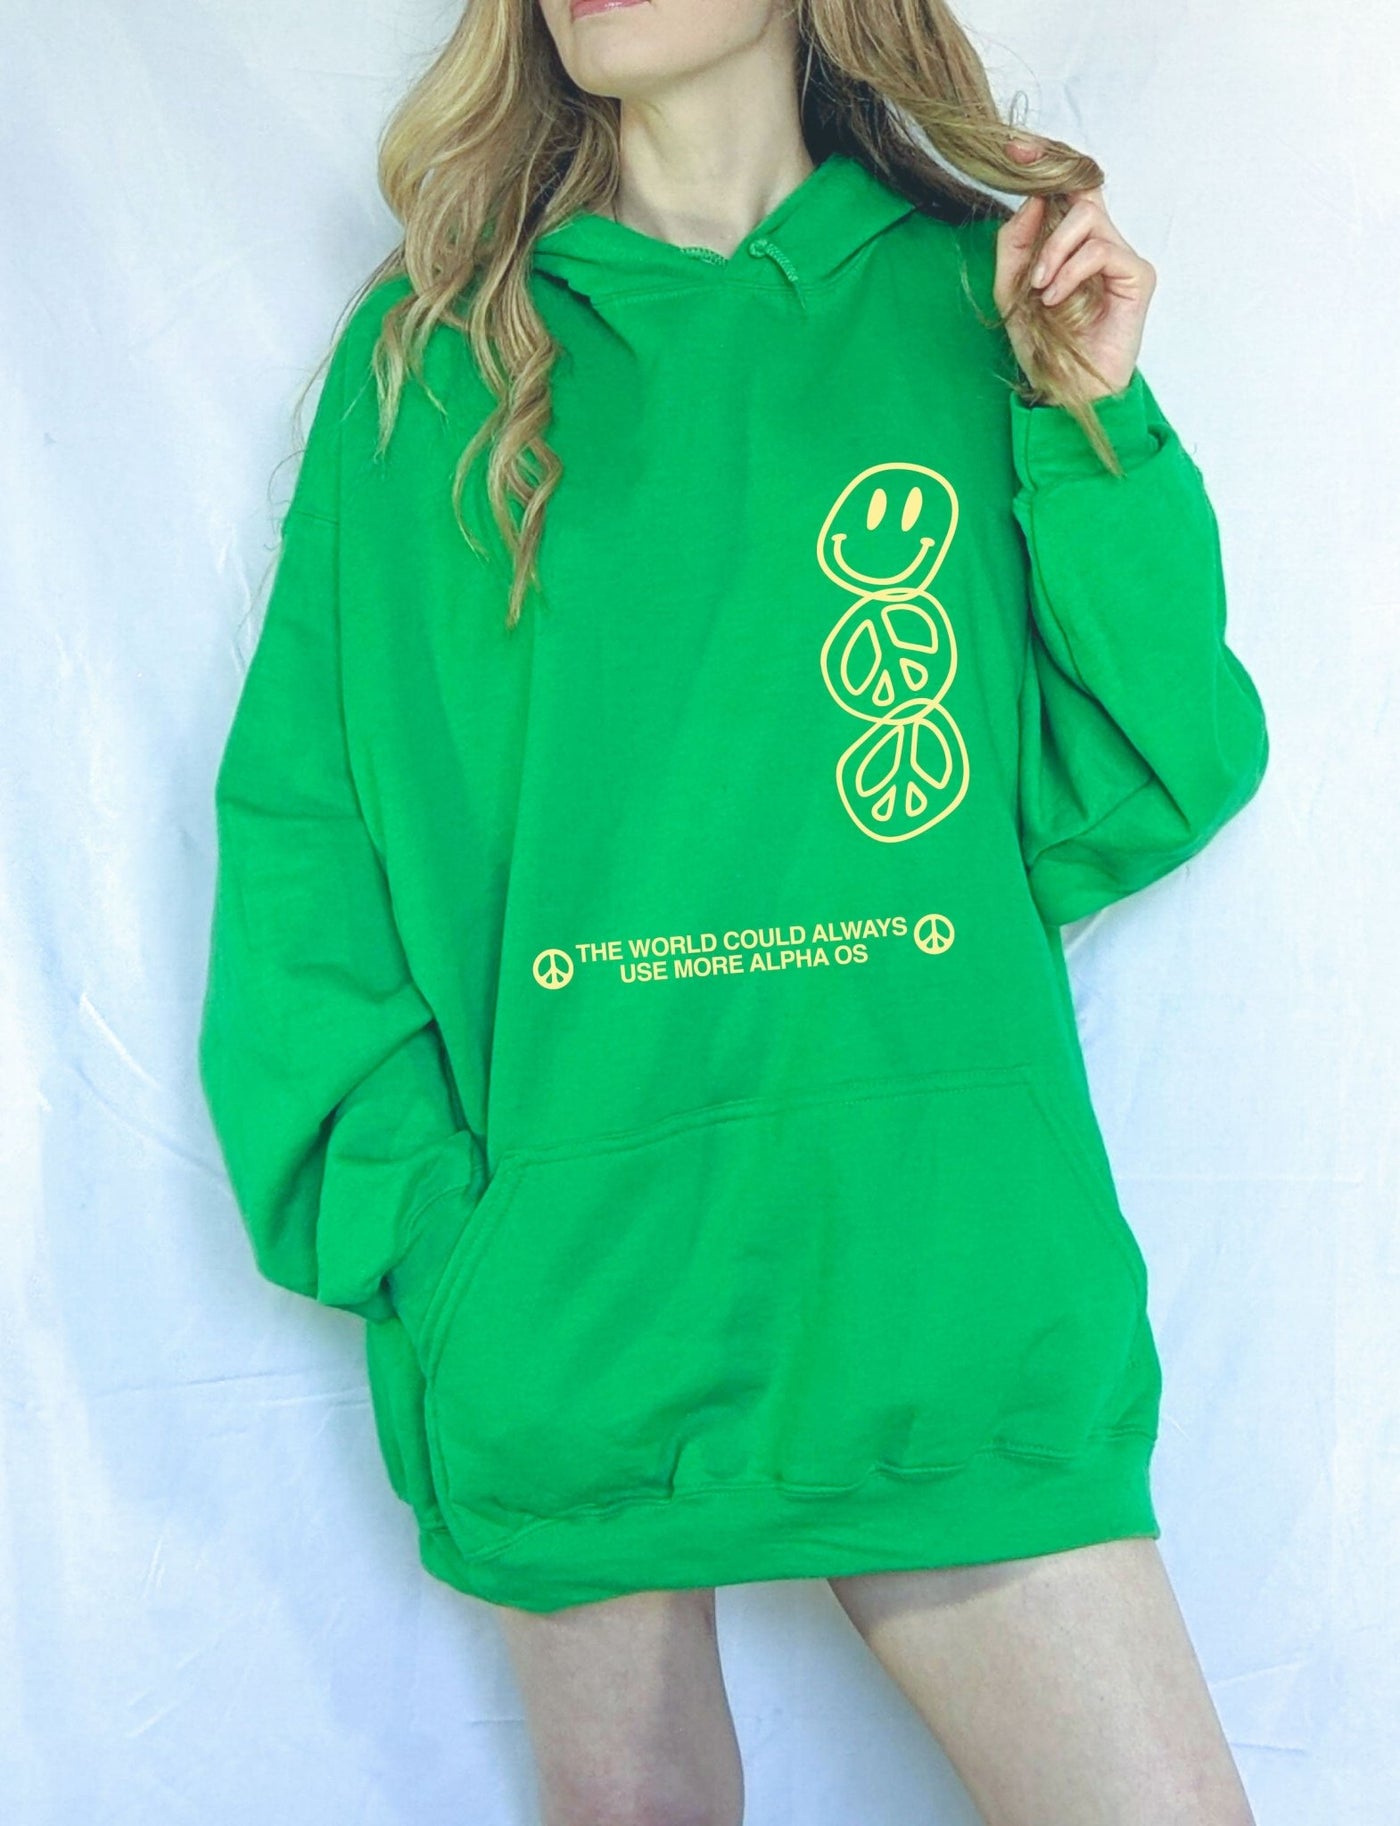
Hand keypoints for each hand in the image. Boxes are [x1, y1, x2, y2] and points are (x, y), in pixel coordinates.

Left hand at [993, 139, 1156, 401]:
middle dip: (1048, 202)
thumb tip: (1032, 198)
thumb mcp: (1011, 289)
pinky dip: (1071, 270)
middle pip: (1081, 191)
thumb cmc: (1044, 346)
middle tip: (1025, 228)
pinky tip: (1055, 297)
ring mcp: (1122, 258)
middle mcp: (1101, 243)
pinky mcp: (1138, 275)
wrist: (1066, 390)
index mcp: (1073, 243)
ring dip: (1054, 249)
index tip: (1015, 149)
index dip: (1046, 162)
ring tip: (1041, 287)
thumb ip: (1016, 243)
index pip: (1068, 187)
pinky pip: (1102, 250)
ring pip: (1089, 216)